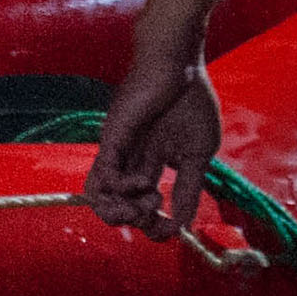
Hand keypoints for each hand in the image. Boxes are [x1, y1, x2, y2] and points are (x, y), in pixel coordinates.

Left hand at [83, 55, 221, 240]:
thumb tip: (185, 223)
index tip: (172, 230)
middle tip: (156, 217)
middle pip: (115, 208)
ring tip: (146, 205)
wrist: (180, 65)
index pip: (141, 207)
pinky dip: (122, 187)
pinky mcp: (111, 138)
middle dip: (135, 223)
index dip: (154, 226)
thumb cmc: (190, 101)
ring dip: (121, 212)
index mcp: (150, 165)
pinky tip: (144, 180)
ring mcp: (118, 151)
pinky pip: (102, 175)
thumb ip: (189, 188)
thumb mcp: (197, 153)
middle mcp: (128, 162)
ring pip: (99, 196)